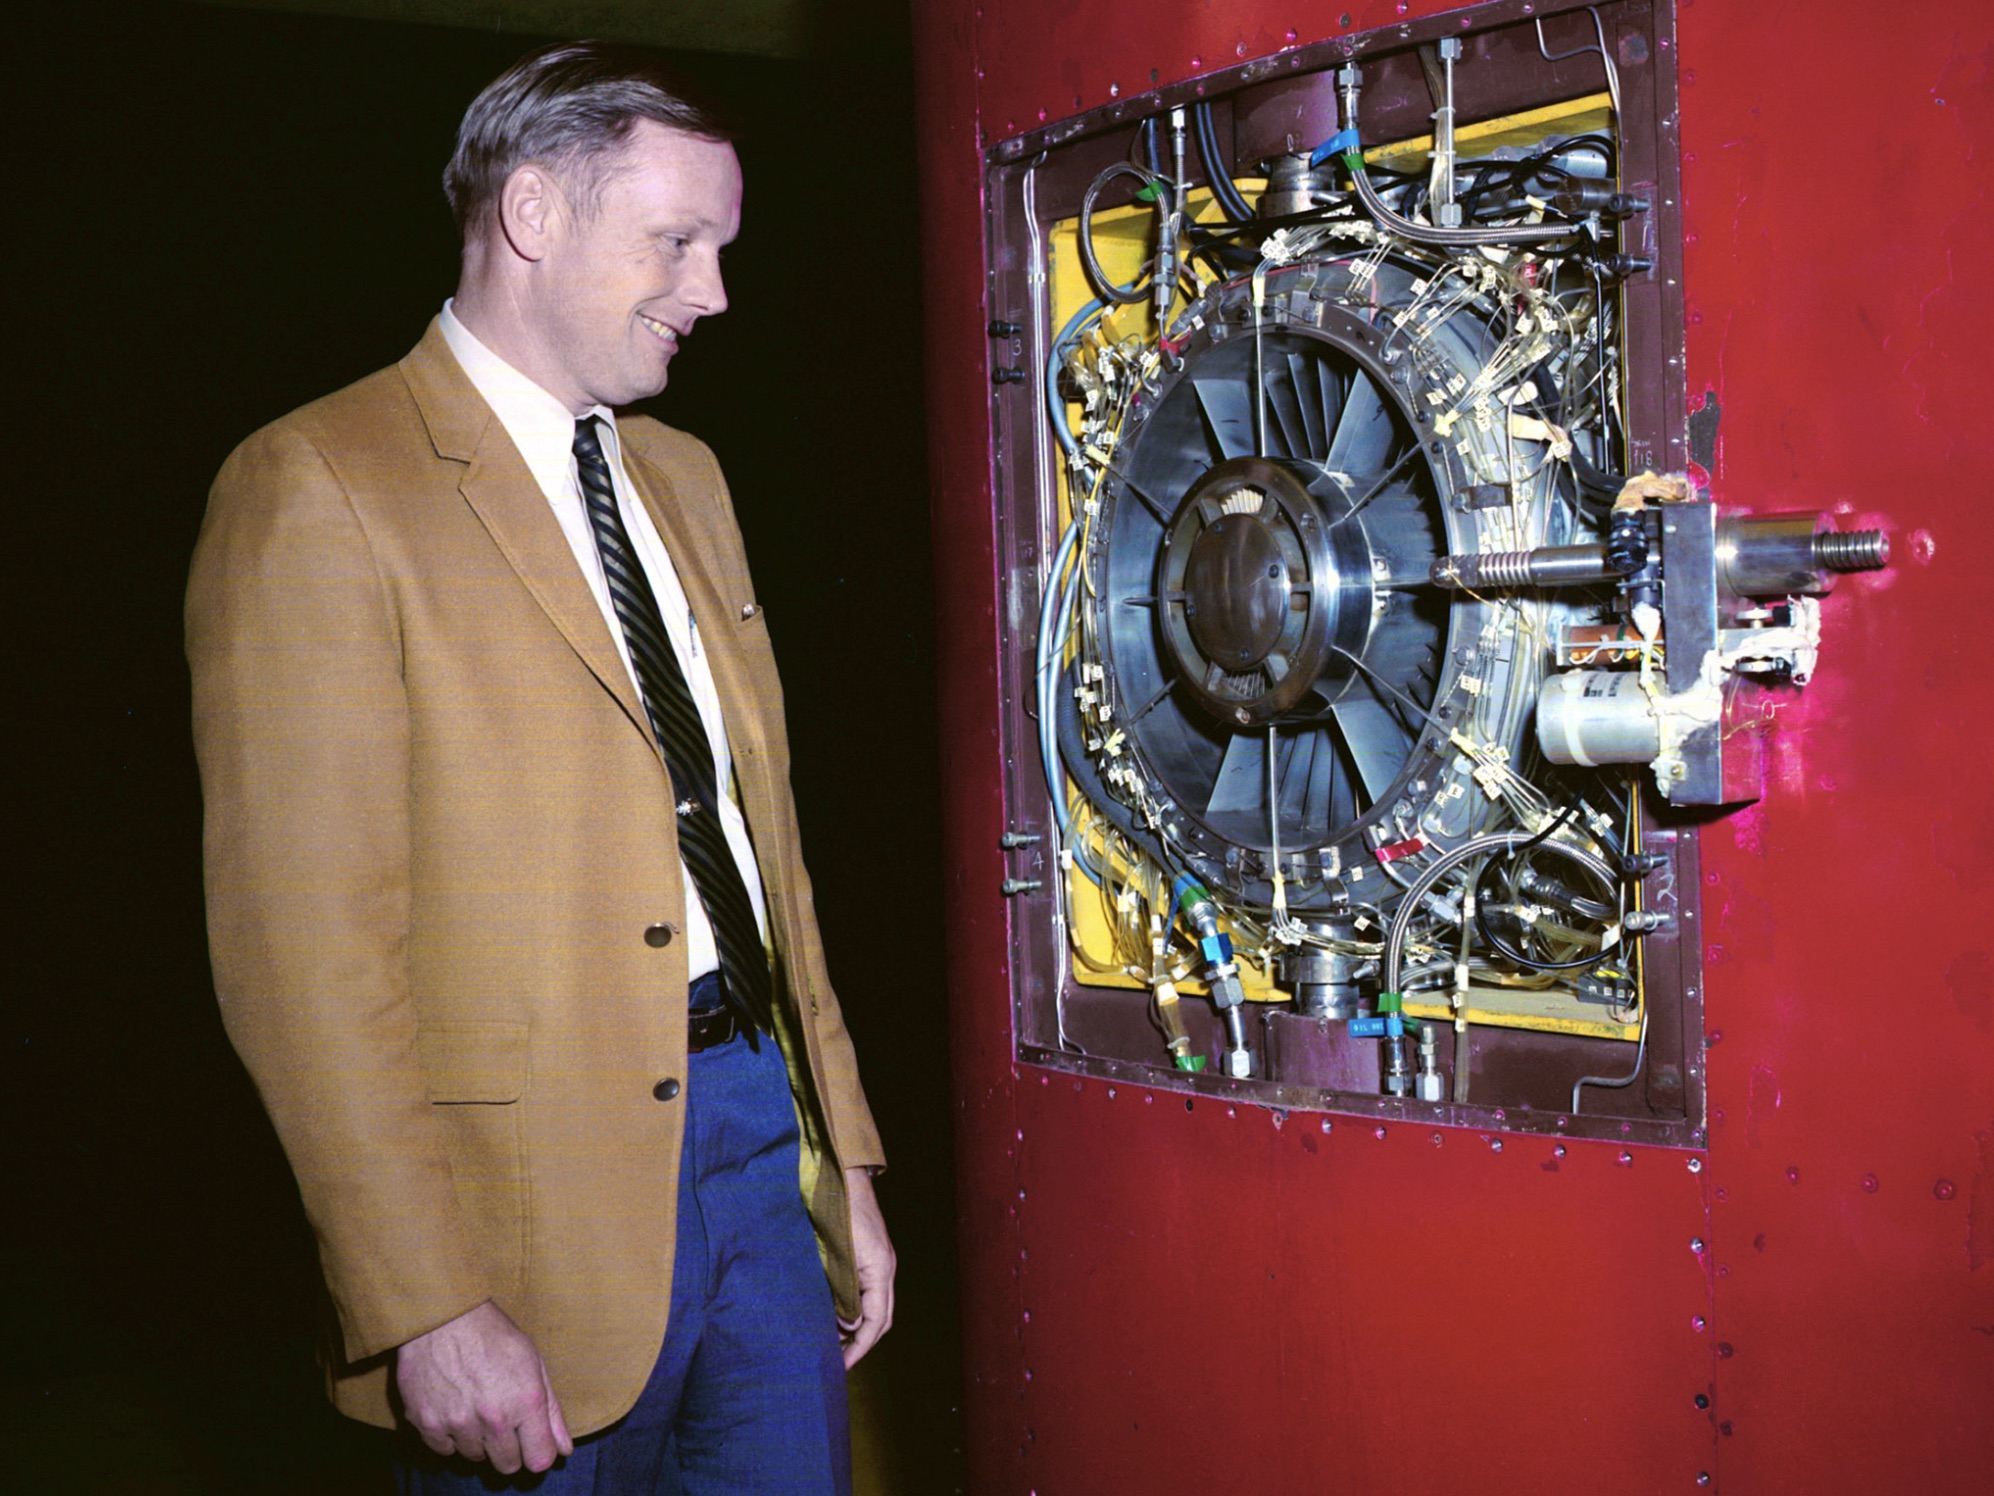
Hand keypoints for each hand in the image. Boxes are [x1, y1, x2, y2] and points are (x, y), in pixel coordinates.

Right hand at [396, 1300, 573, 1473]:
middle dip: (509, 1449)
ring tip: (475, 1405)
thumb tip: (565, 1449)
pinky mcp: (427, 1423)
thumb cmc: (493, 1335)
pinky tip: (453, 1408)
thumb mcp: (534, 1363)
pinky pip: (444, 1449)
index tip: (532, 1442)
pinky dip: (449, 1435)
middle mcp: (493, 1418)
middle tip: (502, 1420)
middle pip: (507, 1465)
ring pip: (474, 1456)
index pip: (539, 1461)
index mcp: (525, 1402)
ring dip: (478, 1439)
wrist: (444, 1315)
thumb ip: (552, 1412)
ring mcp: (458, 1423)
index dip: (538, 1453)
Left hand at [837, 1166, 895, 1367]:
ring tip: (832, 1343)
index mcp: (880, 1271)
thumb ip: (843, 1291)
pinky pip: (867, 1293)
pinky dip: (854, 1309)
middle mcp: (884, 1270)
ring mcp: (879, 1263)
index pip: (876, 1322)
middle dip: (861, 1343)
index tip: (842, 1366)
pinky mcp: (869, 1258)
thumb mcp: (837, 1256)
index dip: (859, 1347)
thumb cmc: (838, 1212)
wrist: (843, 1177)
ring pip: (875, 1307)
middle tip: (837, 1362)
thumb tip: (848, 1325)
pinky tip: (834, 1315)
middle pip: (880, 1319)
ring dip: (857, 1327)